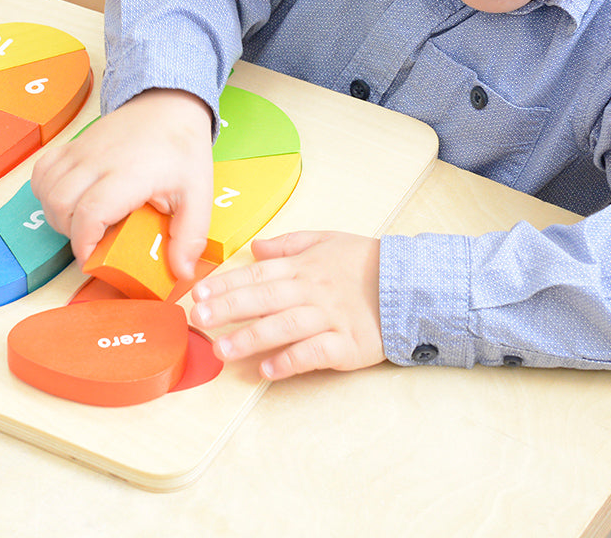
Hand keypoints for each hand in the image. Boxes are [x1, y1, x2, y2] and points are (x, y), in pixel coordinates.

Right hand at [31, 88, 213, 279]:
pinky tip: (71, 200)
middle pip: (61, 204)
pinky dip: (47, 192)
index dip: (86, 243)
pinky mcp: (71, 146)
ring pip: (46, 190)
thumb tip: (182, 273)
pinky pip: (42, 172)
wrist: (169, 106)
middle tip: (97, 240)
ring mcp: (81, 151)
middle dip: (72, 233)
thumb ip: (191, 236)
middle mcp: (98, 160)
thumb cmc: (182, 150)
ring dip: (58, 215)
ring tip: (86, 222)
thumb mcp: (199, 194)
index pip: (91, 212)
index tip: (96, 259)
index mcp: (130, 173)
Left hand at [190, 231, 384, 379]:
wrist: (411, 284)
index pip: (258, 274)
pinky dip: (291, 361)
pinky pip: (315, 353)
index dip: (227, 283)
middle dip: (230, 308)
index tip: (199, 293)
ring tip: (223, 350)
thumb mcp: (327, 240)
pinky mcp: (347, 345)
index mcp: (304, 267)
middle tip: (199, 319)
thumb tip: (256, 247)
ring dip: (252, 338)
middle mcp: (313, 291)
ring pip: (284, 327)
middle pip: (265, 299)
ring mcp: (330, 318)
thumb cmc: (364, 263)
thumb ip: (289, 244)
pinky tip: (268, 370)